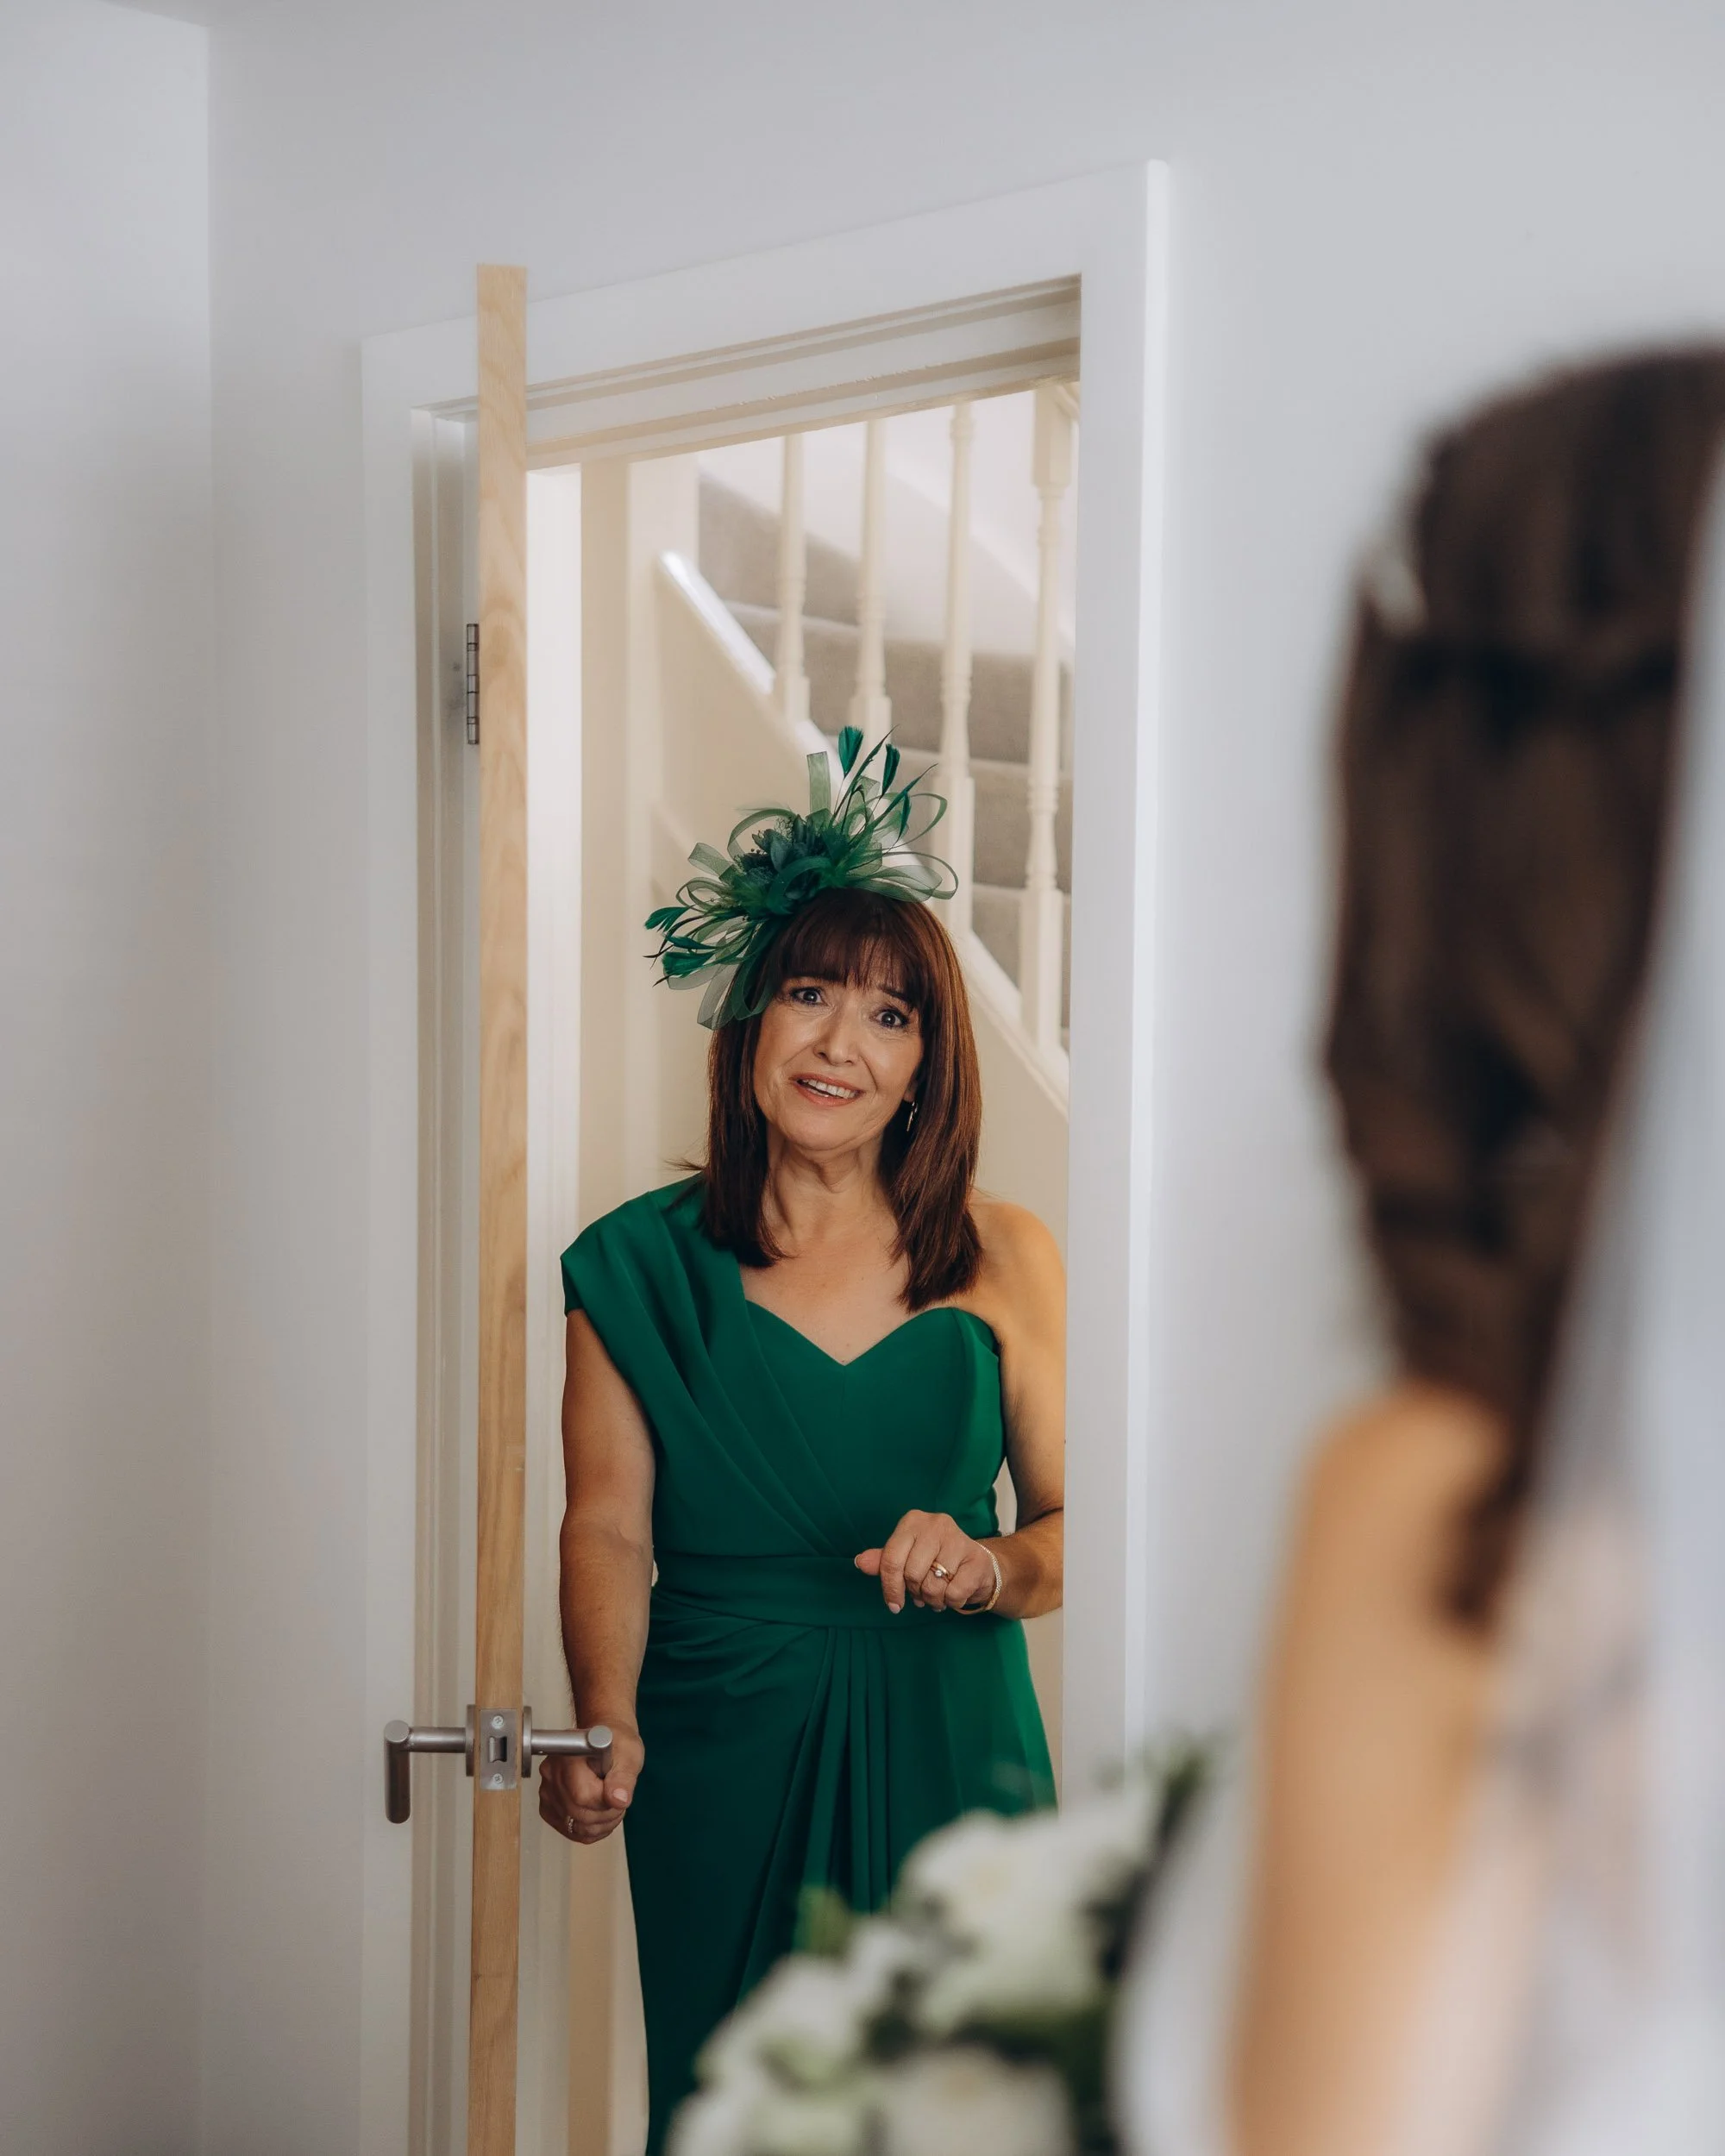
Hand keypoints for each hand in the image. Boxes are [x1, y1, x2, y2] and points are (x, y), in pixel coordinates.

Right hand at [537, 1724, 642, 1843]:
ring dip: (600, 1823)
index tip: (618, 1790)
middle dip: (607, 1814)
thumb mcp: (628, 1755)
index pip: (583, 1796)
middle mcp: (552, 1773)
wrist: (604, 1741)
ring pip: (576, 1828)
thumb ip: (623, 1778)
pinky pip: (570, 1831)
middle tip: (617, 1797)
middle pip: (579, 1815)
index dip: (607, 1801)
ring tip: (609, 1803)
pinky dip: (590, 1829)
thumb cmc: (616, 1744)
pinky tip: (598, 1812)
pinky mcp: (548, 1806)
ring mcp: (547, 1791)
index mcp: (569, 1755)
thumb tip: (619, 1800)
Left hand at [854, 1510, 996, 1613]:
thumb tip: (860, 1562)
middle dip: (915, 1592)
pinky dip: (952, 1602)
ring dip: (934, 1599)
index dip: (890, 1587)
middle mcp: (935, 1524)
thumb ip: (884, 1560)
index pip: (891, 1559)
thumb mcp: (907, 1557)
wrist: (976, 1564)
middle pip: (912, 1574)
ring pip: (933, 1586)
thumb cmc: (935, 1560)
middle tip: (922, 1593)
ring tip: (938, 1594)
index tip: (894, 1605)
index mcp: (913, 1521)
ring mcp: (958, 1539)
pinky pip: (954, 1593)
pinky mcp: (976, 1559)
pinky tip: (955, 1593)